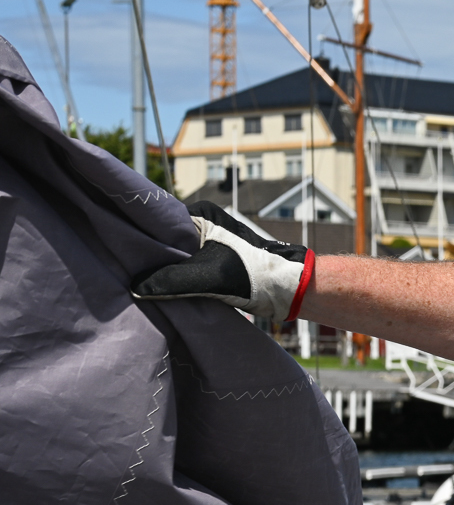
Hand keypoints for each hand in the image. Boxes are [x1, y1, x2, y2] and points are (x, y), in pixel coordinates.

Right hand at [131, 201, 314, 323]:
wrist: (287, 289)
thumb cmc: (254, 275)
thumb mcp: (208, 277)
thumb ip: (171, 280)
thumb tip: (134, 287)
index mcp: (199, 214)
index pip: (154, 218)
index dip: (134, 232)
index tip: (115, 245)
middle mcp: (201, 224)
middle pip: (160, 236)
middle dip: (144, 252)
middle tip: (120, 266)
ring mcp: (206, 242)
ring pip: (170, 253)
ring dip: (158, 266)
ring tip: (133, 276)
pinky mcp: (211, 261)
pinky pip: (181, 265)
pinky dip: (171, 275)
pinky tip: (155, 285)